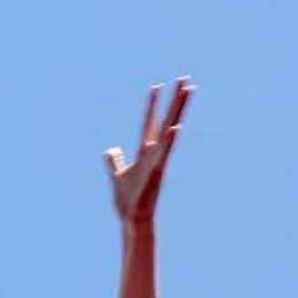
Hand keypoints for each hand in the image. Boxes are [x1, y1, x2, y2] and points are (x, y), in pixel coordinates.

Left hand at [106, 76, 191, 227]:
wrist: (132, 218)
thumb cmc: (127, 199)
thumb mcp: (116, 174)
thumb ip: (113, 160)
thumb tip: (110, 150)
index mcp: (144, 151)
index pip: (148, 122)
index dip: (151, 105)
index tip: (156, 86)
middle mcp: (154, 152)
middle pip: (165, 120)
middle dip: (174, 100)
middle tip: (184, 78)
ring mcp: (158, 160)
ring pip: (170, 130)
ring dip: (178, 111)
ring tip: (187, 92)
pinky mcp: (157, 172)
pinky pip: (164, 154)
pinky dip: (169, 141)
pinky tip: (175, 128)